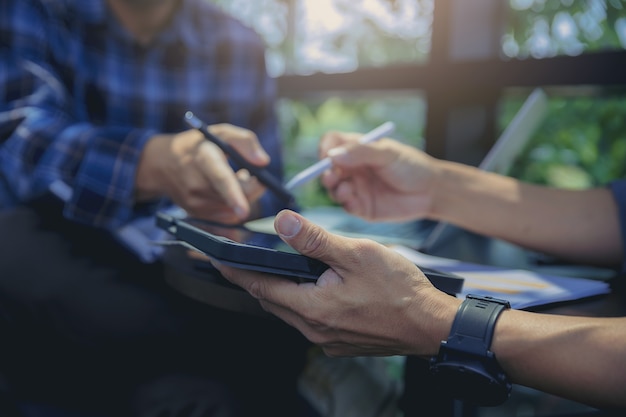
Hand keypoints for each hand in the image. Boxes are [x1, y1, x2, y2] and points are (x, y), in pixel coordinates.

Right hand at [136, 124, 269, 223]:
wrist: (162, 163)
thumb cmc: (198, 145)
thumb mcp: (222, 132)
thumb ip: (246, 141)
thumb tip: (263, 162)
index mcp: (204, 159)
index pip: (221, 180)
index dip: (234, 196)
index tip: (243, 210)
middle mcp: (197, 185)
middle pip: (235, 198)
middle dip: (251, 188)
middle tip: (247, 173)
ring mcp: (195, 203)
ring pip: (234, 209)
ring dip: (242, 196)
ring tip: (231, 178)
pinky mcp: (197, 215)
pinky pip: (227, 217)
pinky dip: (233, 206)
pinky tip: (224, 191)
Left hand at [214, 210, 458, 356]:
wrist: (431, 325)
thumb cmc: (399, 289)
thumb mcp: (356, 253)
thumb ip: (315, 239)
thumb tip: (282, 223)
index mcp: (313, 307)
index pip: (260, 287)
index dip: (236, 272)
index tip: (216, 261)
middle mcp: (314, 328)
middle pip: (272, 302)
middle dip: (254, 282)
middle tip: (240, 264)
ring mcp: (327, 339)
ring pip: (290, 312)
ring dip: (279, 293)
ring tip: (274, 273)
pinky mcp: (340, 342)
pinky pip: (309, 321)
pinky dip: (301, 303)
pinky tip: (312, 290)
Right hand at [319, 132, 438, 221]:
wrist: (430, 191)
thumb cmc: (411, 166)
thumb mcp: (387, 154)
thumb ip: (360, 152)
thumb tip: (332, 155)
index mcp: (356, 149)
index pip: (331, 143)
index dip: (326, 148)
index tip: (327, 156)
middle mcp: (352, 168)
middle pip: (327, 168)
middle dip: (326, 173)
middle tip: (332, 177)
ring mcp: (356, 187)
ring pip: (334, 188)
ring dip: (334, 189)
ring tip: (346, 190)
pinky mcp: (361, 206)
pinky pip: (346, 205)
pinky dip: (345, 203)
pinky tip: (352, 201)